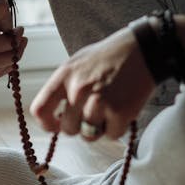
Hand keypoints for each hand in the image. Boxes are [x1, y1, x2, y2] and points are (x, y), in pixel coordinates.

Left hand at [30, 26, 154, 140]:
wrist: (144, 49)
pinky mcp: (119, 112)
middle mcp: (78, 90)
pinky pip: (111, 135)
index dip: (47, 124)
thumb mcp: (80, 62)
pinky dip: (118, 127)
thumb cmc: (112, 56)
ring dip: (99, 128)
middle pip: (68, 128)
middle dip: (80, 126)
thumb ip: (65, 86)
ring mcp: (99, 102)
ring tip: (110, 110)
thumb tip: (55, 115)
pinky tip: (123, 110)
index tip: (56, 126)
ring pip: (89, 135)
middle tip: (94, 114)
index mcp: (65, 75)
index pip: (40, 109)